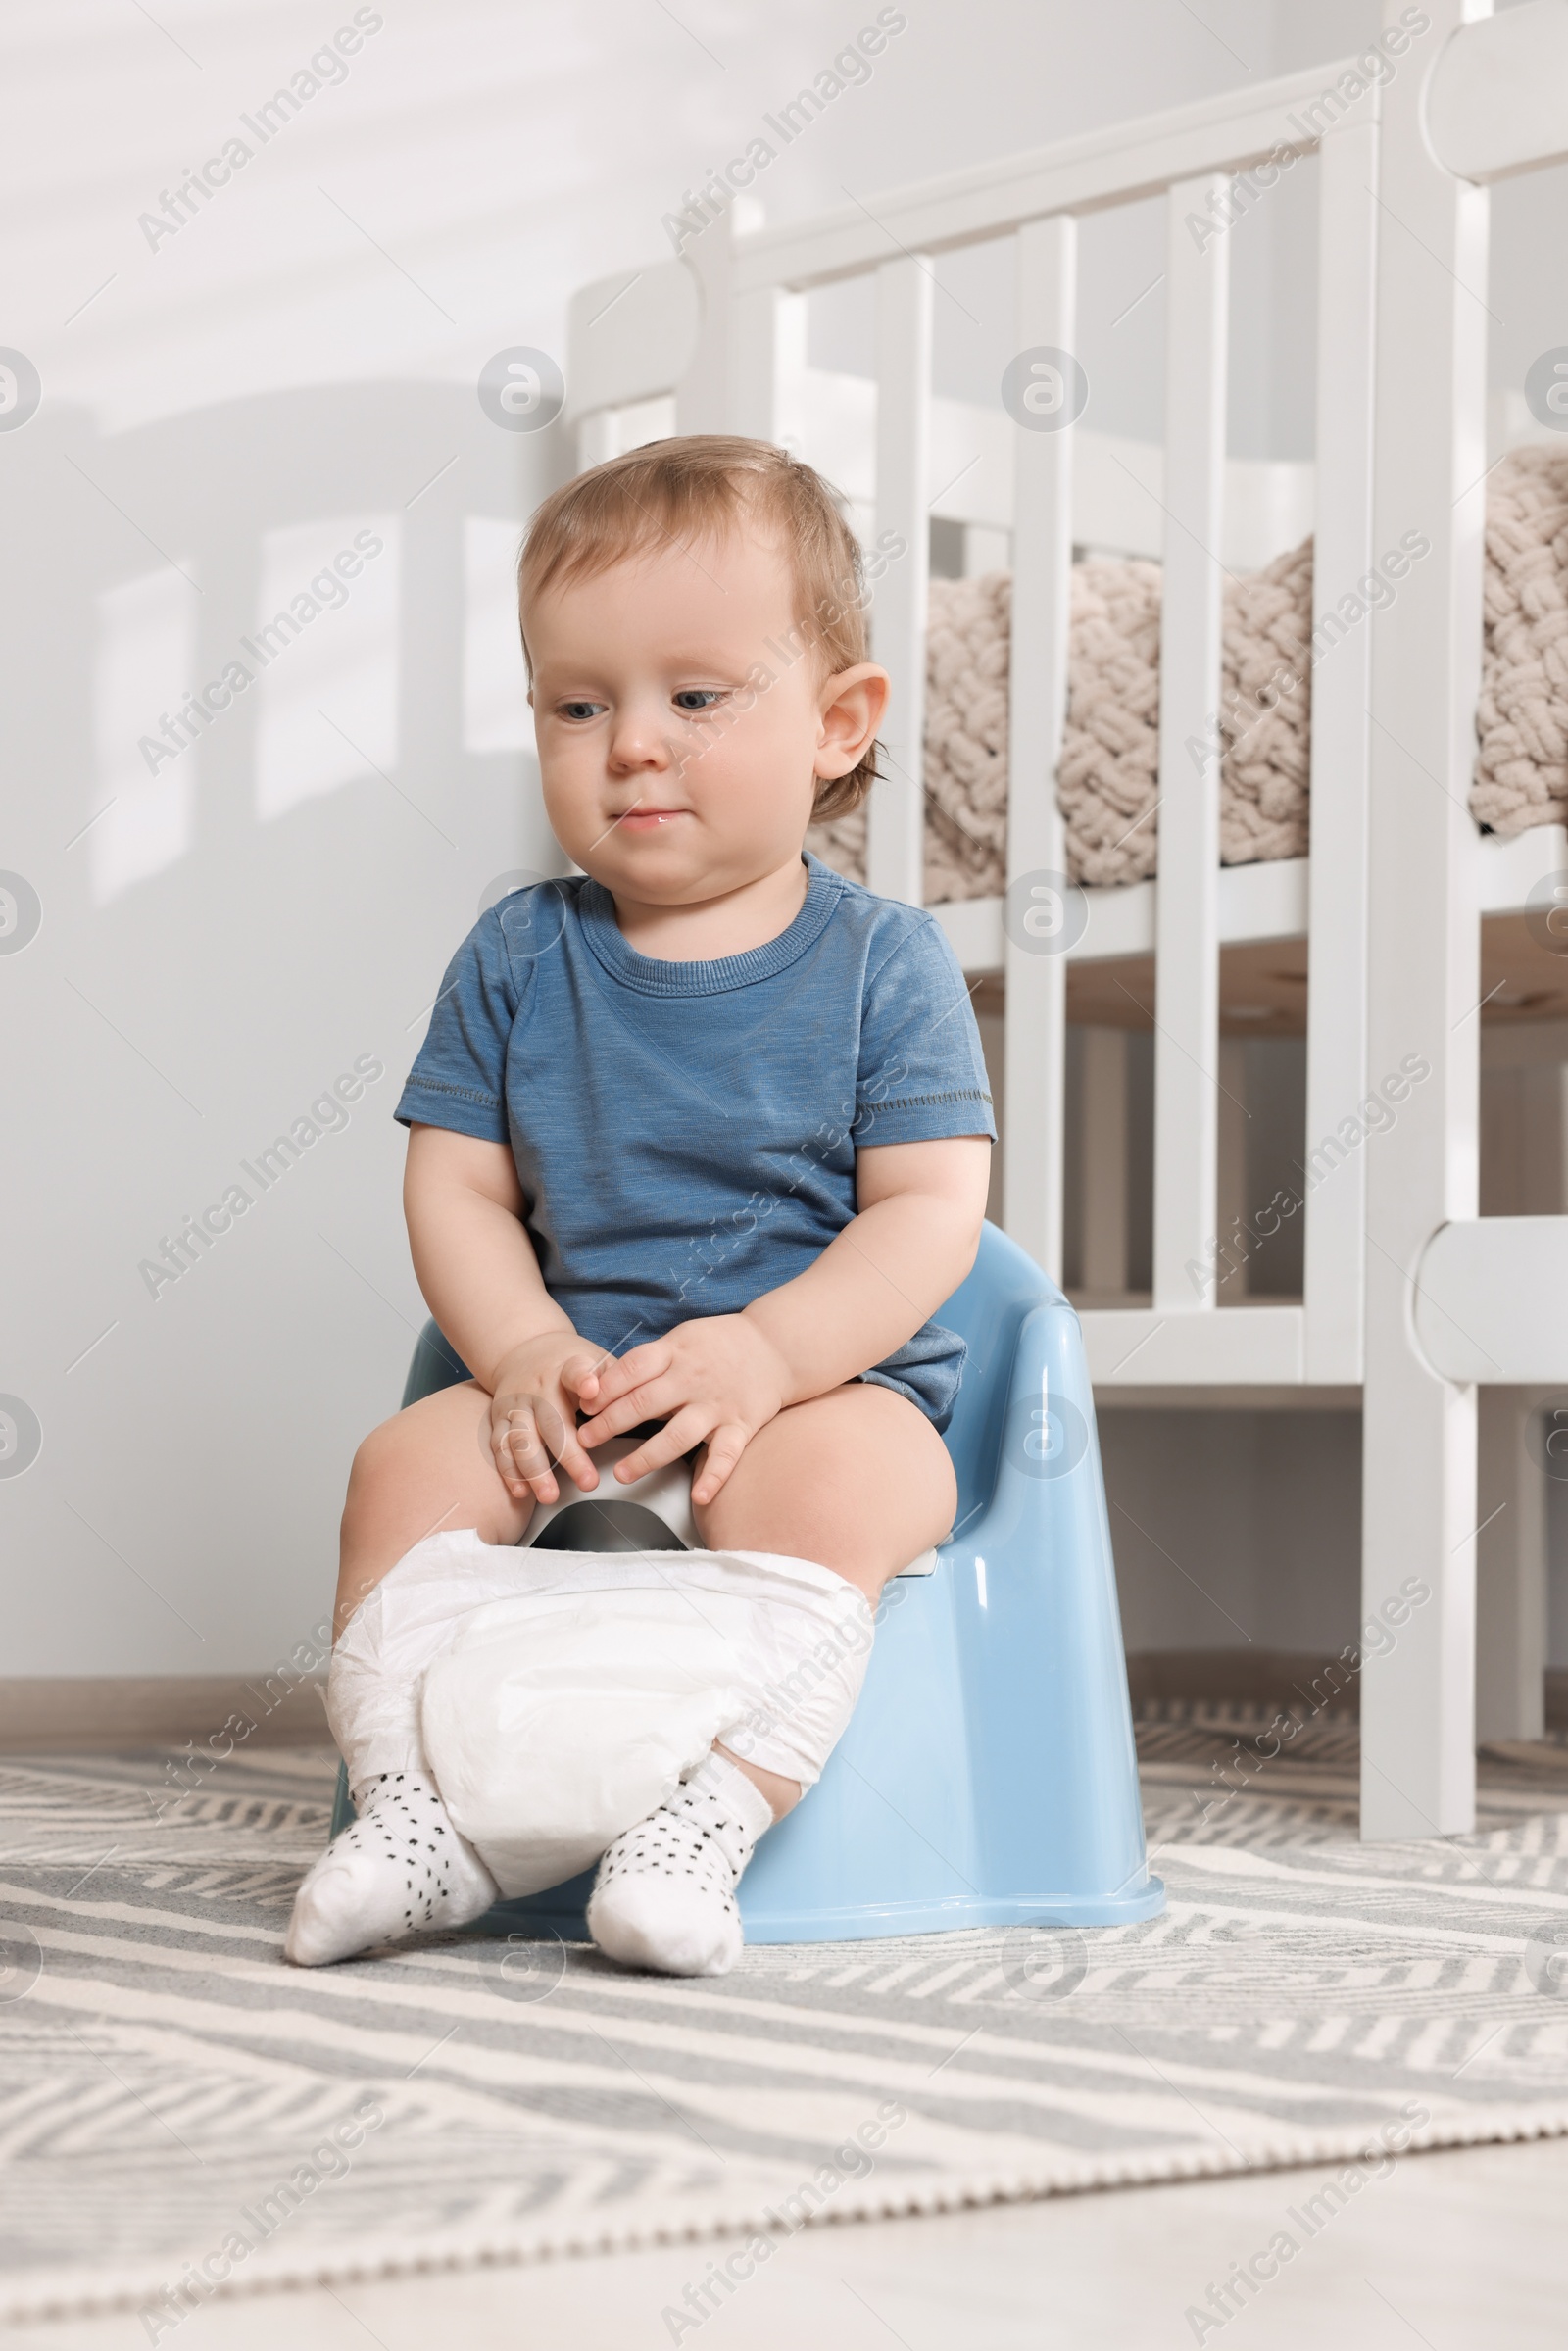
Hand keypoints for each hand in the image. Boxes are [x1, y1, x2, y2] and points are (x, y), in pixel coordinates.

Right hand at [487, 1330, 606, 1506]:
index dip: (583, 1379)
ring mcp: (515, 1404)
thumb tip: (652, 1401)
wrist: (523, 1350)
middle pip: (551, 1421)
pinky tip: (520, 1491)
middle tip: (588, 1482)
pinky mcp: (498, 1419)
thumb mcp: (595, 1360)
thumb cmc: (568, 1364)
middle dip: (569, 1454)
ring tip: (549, 1496)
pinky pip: (500, 1447)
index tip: (592, 1389)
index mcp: (565, 1369)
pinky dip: (508, 1471)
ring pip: (521, 1439)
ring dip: (534, 1470)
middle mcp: (537, 1387)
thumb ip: (617, 1380)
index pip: (575, 1371)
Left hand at [574, 1314, 791, 1504]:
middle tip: (585, 1440)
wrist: (776, 1346)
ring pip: (678, 1435)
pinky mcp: (741, 1426)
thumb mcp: (681, 1338)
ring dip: (647, 1457)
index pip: (633, 1369)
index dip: (605, 1388)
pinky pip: (726, 1455)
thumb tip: (601, 1385)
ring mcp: (718, 1405)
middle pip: (646, 1403)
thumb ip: (648, 1362)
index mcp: (676, 1352)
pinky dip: (714, 1477)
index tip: (584, 1405)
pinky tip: (699, 1496)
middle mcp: (695, 1379)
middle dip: (610, 1424)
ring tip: (622, 1474)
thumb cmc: (719, 1344)